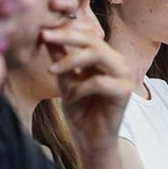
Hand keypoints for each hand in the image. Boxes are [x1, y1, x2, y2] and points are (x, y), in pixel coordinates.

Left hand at [42, 22, 131, 154]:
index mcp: (104, 56)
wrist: (91, 140)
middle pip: (93, 39)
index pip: (87, 34)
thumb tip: (45, 34)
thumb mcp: (65, 80)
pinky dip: (80, 87)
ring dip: (71, 59)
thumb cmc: (80, 110)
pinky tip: (69, 96)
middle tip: (44, 36)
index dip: (66, 29)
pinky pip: (99, 81)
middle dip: (66, 36)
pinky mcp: (124, 92)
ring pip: (97, 54)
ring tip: (51, 70)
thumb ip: (59, 59)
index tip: (43, 30)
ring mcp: (123, 75)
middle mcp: (116, 62)